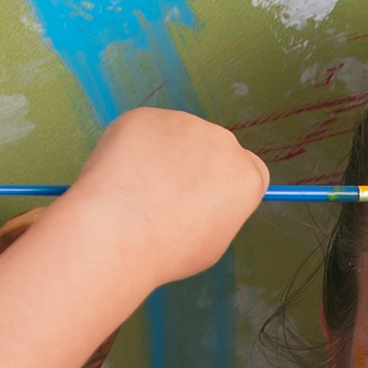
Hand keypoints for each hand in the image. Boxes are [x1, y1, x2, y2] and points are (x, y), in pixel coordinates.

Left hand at [48, 106, 269, 287]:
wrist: (118, 232)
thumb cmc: (168, 250)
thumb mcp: (212, 243)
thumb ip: (219, 212)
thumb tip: (205, 201)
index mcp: (246, 176)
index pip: (249, 169)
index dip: (227, 186)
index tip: (208, 202)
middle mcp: (221, 141)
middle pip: (213, 150)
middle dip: (196, 168)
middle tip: (167, 200)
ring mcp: (183, 123)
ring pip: (177, 138)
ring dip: (164, 157)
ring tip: (140, 193)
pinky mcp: (146, 116)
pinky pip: (145, 132)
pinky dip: (135, 149)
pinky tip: (122, 177)